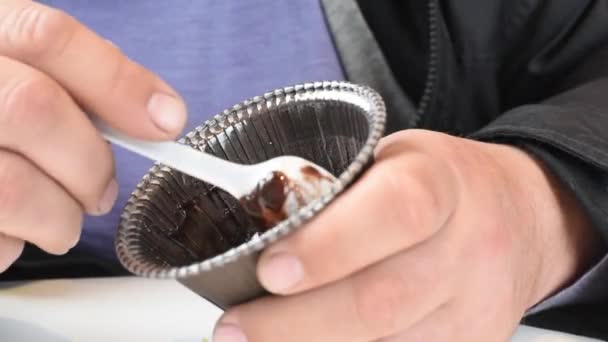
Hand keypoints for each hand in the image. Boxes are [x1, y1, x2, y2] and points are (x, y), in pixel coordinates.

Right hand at [0, 0, 186, 270]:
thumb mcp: (20, 71)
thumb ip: (75, 79)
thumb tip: (157, 112)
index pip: (46, 37)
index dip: (118, 82)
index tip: (167, 122)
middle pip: (33, 109)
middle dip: (89, 165)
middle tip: (101, 194)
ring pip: (12, 189)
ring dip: (59, 219)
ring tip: (59, 222)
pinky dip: (12, 245)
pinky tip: (9, 228)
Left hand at [212, 129, 599, 341]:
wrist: (521, 217)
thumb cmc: (441, 184)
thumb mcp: (394, 160)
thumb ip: (337, 195)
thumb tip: (255, 236)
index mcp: (441, 181)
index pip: (394, 213)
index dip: (329, 246)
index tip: (268, 272)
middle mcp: (467, 246)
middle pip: (380, 300)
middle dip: (294, 324)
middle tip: (234, 329)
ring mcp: (474, 306)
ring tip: (258, 339)